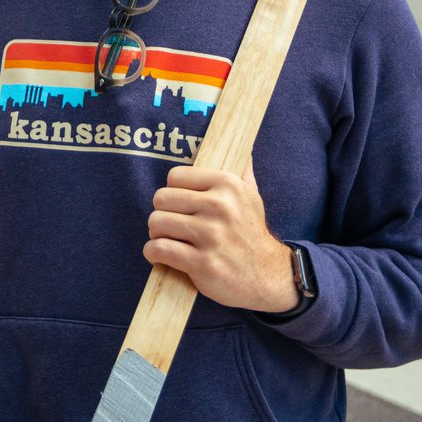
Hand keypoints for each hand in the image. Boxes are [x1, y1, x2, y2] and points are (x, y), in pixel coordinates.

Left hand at [143, 158, 298, 311]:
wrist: (268, 275)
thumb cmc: (252, 232)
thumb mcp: (252, 196)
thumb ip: (242, 170)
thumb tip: (244, 146)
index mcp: (227, 184)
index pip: (175, 176)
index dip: (172, 191)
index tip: (178, 205)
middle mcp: (219, 206)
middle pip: (161, 198)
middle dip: (161, 212)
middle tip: (169, 224)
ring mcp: (211, 235)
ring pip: (157, 222)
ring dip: (156, 234)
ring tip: (166, 239)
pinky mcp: (203, 263)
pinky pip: (160, 249)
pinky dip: (153, 253)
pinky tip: (160, 255)